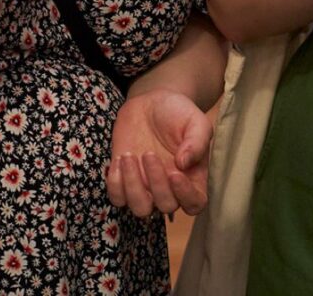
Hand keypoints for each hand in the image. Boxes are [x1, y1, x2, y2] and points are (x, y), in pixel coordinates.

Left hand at [105, 88, 211, 218]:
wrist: (151, 103)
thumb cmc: (177, 112)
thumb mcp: (195, 120)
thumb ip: (197, 141)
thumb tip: (184, 163)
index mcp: (193, 178)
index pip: (194, 203)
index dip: (185, 195)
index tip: (174, 173)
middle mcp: (170, 188)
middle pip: (165, 206)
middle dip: (156, 183)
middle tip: (149, 153)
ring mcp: (146, 187)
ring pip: (139, 209)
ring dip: (132, 186)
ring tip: (129, 156)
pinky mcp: (124, 180)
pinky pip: (117, 198)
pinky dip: (115, 183)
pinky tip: (119, 158)